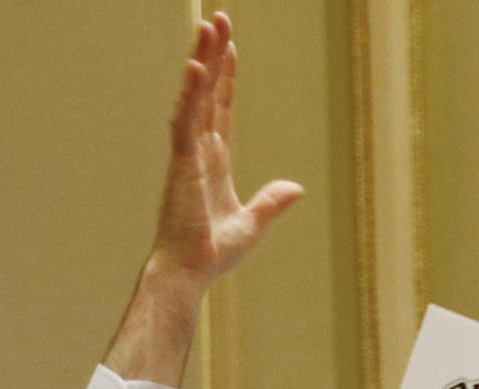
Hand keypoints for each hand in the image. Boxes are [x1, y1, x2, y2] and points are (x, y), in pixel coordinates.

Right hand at [147, 13, 304, 294]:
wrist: (190, 272)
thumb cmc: (211, 253)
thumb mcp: (252, 225)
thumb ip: (271, 203)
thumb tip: (296, 188)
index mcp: (213, 162)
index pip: (221, 109)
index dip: (226, 78)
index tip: (231, 48)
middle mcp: (199, 151)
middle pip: (208, 92)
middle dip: (214, 55)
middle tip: (218, 19)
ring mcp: (188, 155)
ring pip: (195, 96)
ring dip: (201, 60)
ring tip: (207, 26)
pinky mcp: (182, 164)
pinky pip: (186, 121)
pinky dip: (192, 94)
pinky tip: (198, 67)